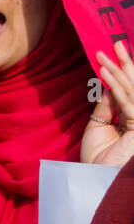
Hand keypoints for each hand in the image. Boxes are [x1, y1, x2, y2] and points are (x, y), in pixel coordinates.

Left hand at [81, 43, 133, 166]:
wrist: (93, 180)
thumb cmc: (96, 159)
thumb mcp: (99, 126)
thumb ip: (108, 105)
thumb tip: (109, 80)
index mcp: (132, 121)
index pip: (130, 91)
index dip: (124, 72)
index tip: (113, 53)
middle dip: (126, 64)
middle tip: (116, 43)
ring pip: (131, 91)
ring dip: (117, 71)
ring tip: (104, 54)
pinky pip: (126, 102)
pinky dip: (114, 86)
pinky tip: (104, 73)